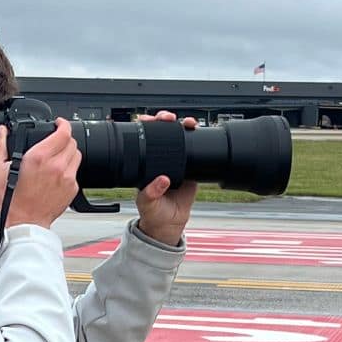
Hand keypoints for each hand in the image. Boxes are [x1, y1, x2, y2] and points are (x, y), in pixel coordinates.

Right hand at [0, 120, 80, 228]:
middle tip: (54, 141)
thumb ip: (0, 147)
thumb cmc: (11, 201)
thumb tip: (2, 132)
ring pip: (76, 155)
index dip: (63, 124)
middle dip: (63, 138)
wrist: (25, 223)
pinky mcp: (72, 188)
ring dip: (68, 152)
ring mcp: (67, 178)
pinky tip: (56, 173)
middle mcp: (56, 166)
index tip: (58, 123)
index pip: (63, 132)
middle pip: (71, 141)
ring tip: (56, 157)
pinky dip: (68, 169)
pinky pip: (75, 171)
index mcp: (39, 158)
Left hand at [135, 110, 198, 245]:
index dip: (146, 126)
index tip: (149, 121)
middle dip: (165, 120)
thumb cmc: (153, 212)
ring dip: (183, 126)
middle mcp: (160, 159)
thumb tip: (161, 180)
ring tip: (187, 123)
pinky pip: (196, 151)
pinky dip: (198, 140)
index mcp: (145, 163)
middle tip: (168, 118)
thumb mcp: (147, 203)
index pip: (144, 139)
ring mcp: (177, 162)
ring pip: (180, 138)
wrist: (169, 223)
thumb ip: (151, 193)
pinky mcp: (191, 169)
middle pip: (162, 133)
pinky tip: (198, 133)